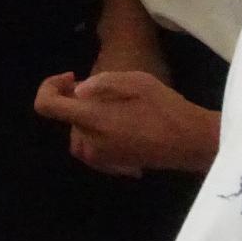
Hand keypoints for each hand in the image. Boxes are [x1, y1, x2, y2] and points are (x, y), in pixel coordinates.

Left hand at [35, 70, 220, 175]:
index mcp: (92, 119)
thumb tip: (77, 92)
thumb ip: (101, 83)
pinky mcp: (118, 163)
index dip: (49, 87)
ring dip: (85, 118)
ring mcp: (105, 156)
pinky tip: (121, 123)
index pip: (46, 106)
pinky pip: (95, 149)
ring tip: (110, 105)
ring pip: (79, 136)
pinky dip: (98, 134)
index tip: (71, 77)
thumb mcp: (135, 81)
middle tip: (97, 87)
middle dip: (75, 100)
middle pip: (67, 119)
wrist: (195, 142)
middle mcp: (92, 141)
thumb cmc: (167, 108)